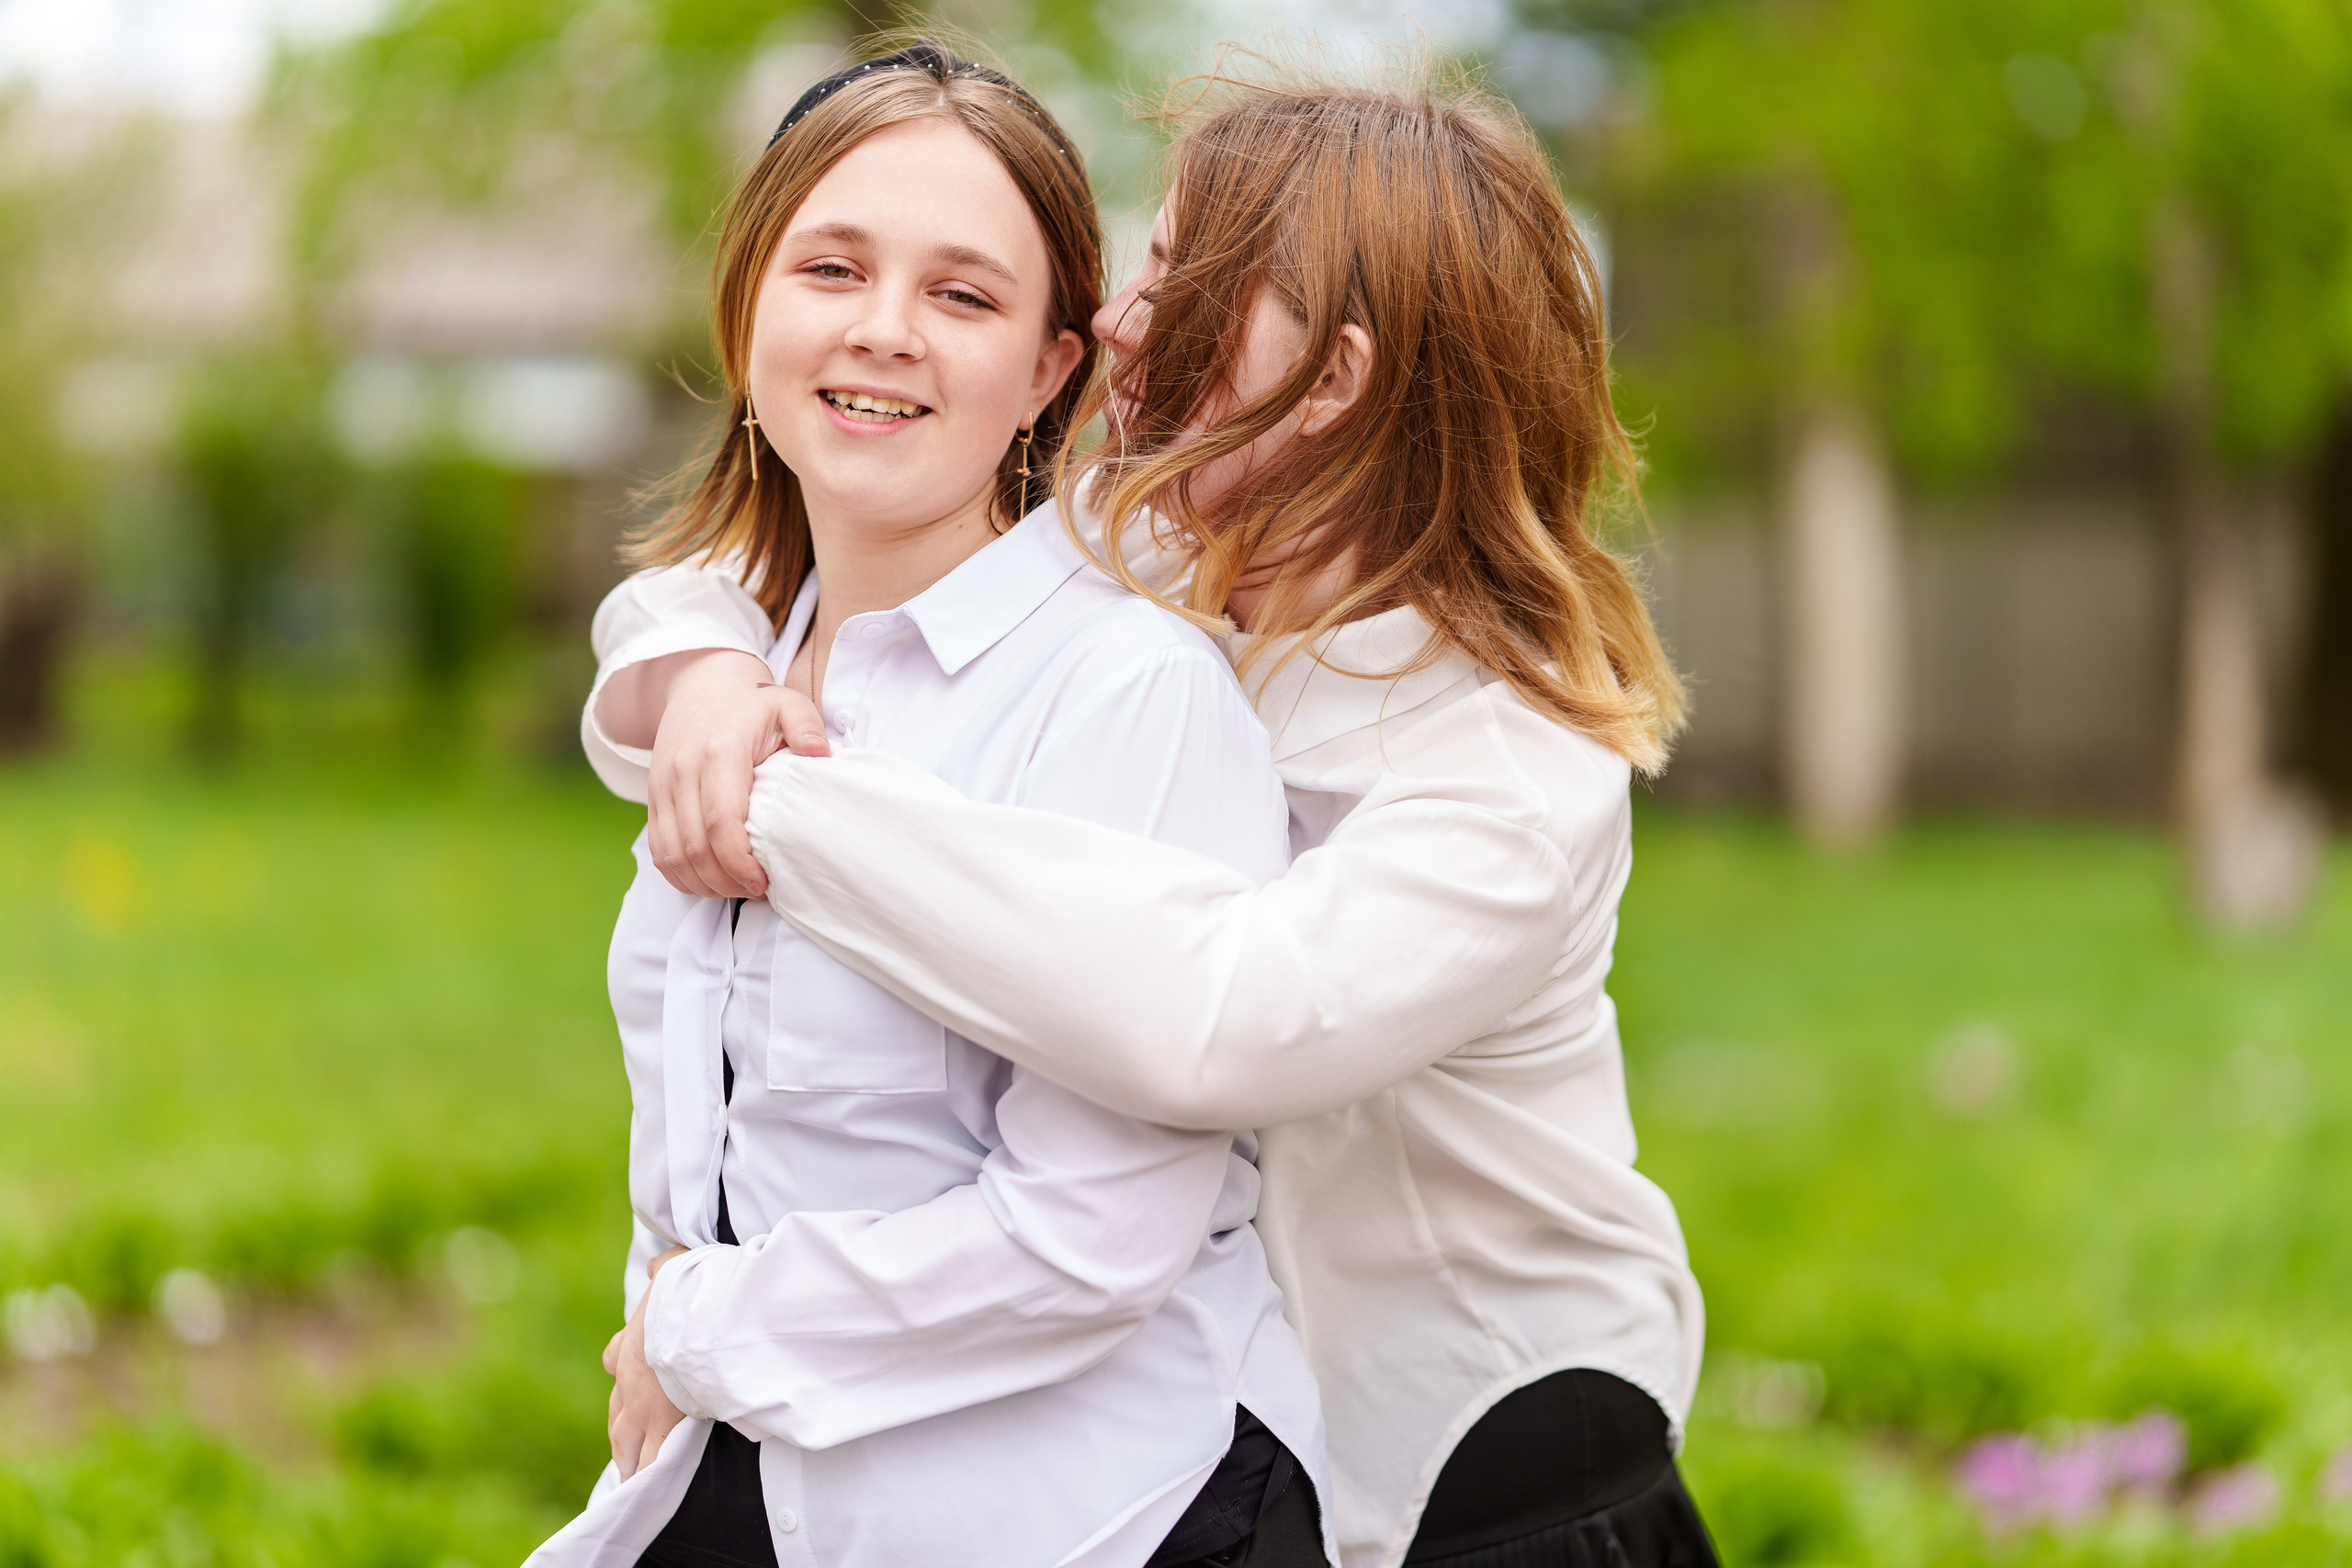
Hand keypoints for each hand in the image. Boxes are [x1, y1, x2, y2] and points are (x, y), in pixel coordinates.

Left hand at [604, 1245, 691, 1478]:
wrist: (697, 1318)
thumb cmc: (690, 1290)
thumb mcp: (674, 1267)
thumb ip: (665, 1266)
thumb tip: (658, 1261)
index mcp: (631, 1345)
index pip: (616, 1357)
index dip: (621, 1365)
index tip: (624, 1373)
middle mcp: (629, 1383)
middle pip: (617, 1414)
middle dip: (623, 1430)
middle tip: (627, 1446)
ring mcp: (644, 1411)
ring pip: (627, 1445)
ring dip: (629, 1461)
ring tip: (632, 1479)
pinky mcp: (665, 1430)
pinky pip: (653, 1464)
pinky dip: (650, 1477)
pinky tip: (650, 1492)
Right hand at [647, 651, 828, 898]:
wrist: (699, 683)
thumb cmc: (750, 702)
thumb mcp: (787, 702)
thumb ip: (806, 726)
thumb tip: (820, 754)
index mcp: (719, 753)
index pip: (721, 821)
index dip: (739, 861)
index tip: (763, 880)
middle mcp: (683, 772)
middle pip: (695, 847)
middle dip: (726, 881)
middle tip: (757, 889)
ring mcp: (663, 787)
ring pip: (672, 855)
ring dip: (703, 883)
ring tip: (736, 888)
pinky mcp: (654, 798)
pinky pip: (658, 850)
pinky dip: (680, 874)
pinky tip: (709, 881)